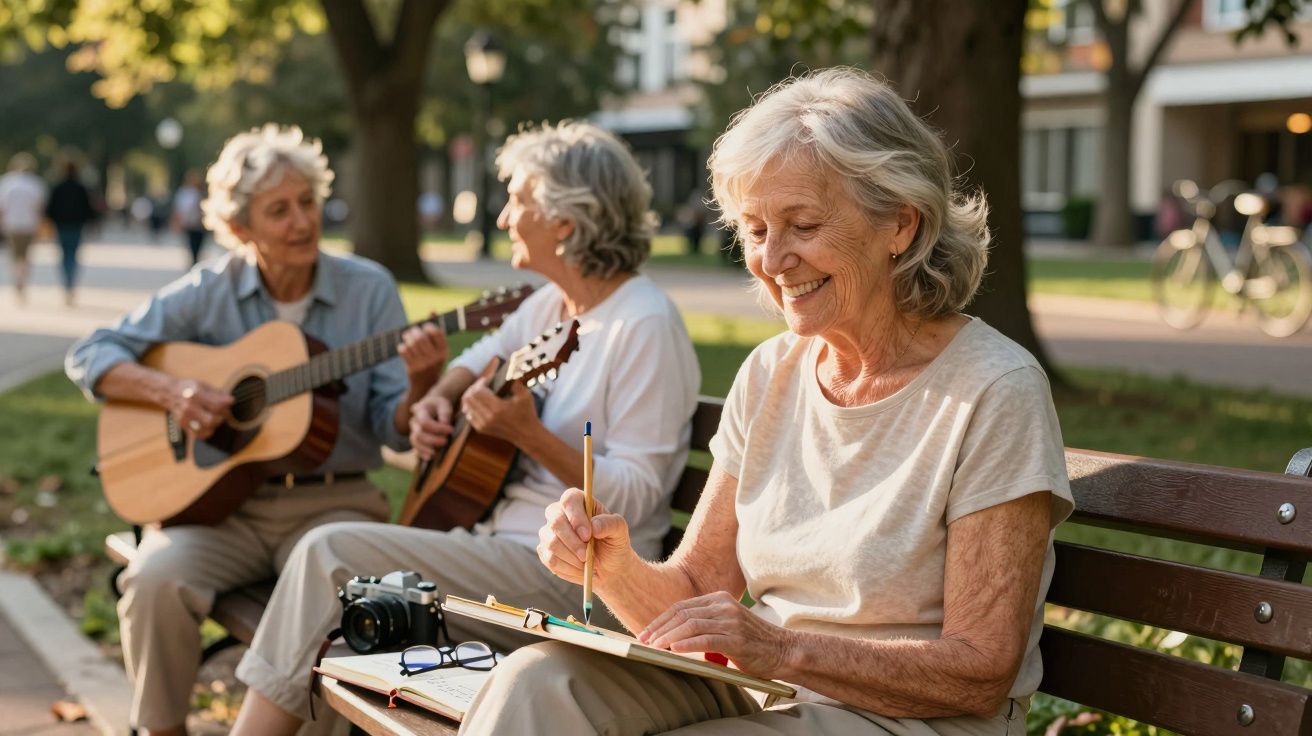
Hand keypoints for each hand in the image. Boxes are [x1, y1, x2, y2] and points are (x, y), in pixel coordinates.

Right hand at [169, 379, 232, 440]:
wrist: (169, 393)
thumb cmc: (188, 388)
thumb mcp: (202, 385)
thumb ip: (217, 394)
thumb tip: (231, 401)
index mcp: (194, 395)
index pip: (216, 405)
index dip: (227, 404)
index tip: (230, 401)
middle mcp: (188, 408)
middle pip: (211, 420)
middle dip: (221, 416)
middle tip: (223, 411)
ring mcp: (185, 418)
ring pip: (206, 429)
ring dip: (215, 424)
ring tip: (216, 417)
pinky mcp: (184, 426)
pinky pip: (199, 435)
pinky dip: (207, 432)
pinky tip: (209, 425)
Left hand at [397, 320, 446, 385]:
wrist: (426, 384)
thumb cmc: (432, 359)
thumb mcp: (438, 347)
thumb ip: (436, 328)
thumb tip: (432, 310)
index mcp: (444, 351)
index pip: (436, 332)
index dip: (428, 326)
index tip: (424, 327)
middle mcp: (435, 358)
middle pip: (420, 337)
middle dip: (413, 331)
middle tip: (411, 331)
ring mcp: (424, 364)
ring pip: (411, 343)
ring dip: (406, 337)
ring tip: (406, 337)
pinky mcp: (413, 368)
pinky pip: (404, 351)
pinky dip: (402, 347)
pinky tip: (403, 348)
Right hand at [409, 393, 454, 459]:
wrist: (432, 405)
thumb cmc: (439, 405)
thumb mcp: (444, 404)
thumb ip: (445, 413)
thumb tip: (445, 424)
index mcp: (419, 410)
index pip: (425, 422)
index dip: (438, 428)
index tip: (451, 430)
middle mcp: (414, 421)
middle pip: (419, 434)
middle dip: (432, 440)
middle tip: (446, 441)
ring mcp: (413, 430)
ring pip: (415, 442)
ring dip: (425, 449)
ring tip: (436, 454)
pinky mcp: (416, 438)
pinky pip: (416, 447)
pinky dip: (422, 453)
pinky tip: (430, 457)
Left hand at [459, 378, 535, 443]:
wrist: (526, 435)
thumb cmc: (527, 414)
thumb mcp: (526, 396)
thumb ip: (516, 383)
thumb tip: (508, 372)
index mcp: (498, 409)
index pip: (478, 391)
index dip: (480, 383)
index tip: (487, 379)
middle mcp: (488, 418)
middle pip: (469, 398)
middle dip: (473, 388)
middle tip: (481, 384)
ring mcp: (483, 425)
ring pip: (466, 406)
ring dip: (470, 397)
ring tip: (478, 391)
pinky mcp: (481, 429)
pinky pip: (468, 415)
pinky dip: (470, 407)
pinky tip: (477, 402)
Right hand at [538, 488, 634, 587]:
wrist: (607, 567)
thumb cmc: (613, 543)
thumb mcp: (619, 531)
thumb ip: (610, 524)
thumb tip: (594, 526)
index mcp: (578, 502)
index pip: (569, 500)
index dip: (576, 516)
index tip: (587, 535)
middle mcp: (559, 513)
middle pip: (556, 522)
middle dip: (573, 542)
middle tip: (586, 556)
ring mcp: (548, 532)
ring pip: (552, 543)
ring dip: (572, 558)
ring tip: (587, 562)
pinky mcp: (544, 551)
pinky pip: (550, 559)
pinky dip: (567, 568)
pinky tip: (579, 569)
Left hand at [638, 591, 795, 677]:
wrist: (784, 650)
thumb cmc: (753, 643)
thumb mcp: (727, 625)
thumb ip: (706, 624)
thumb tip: (673, 636)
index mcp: (719, 599)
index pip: (681, 607)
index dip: (661, 620)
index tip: (646, 633)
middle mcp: (723, 606)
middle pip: (682, 614)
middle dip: (659, 628)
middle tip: (644, 641)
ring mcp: (730, 621)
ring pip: (690, 625)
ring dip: (668, 637)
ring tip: (653, 647)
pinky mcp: (736, 638)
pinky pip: (705, 639)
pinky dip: (687, 645)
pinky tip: (674, 651)